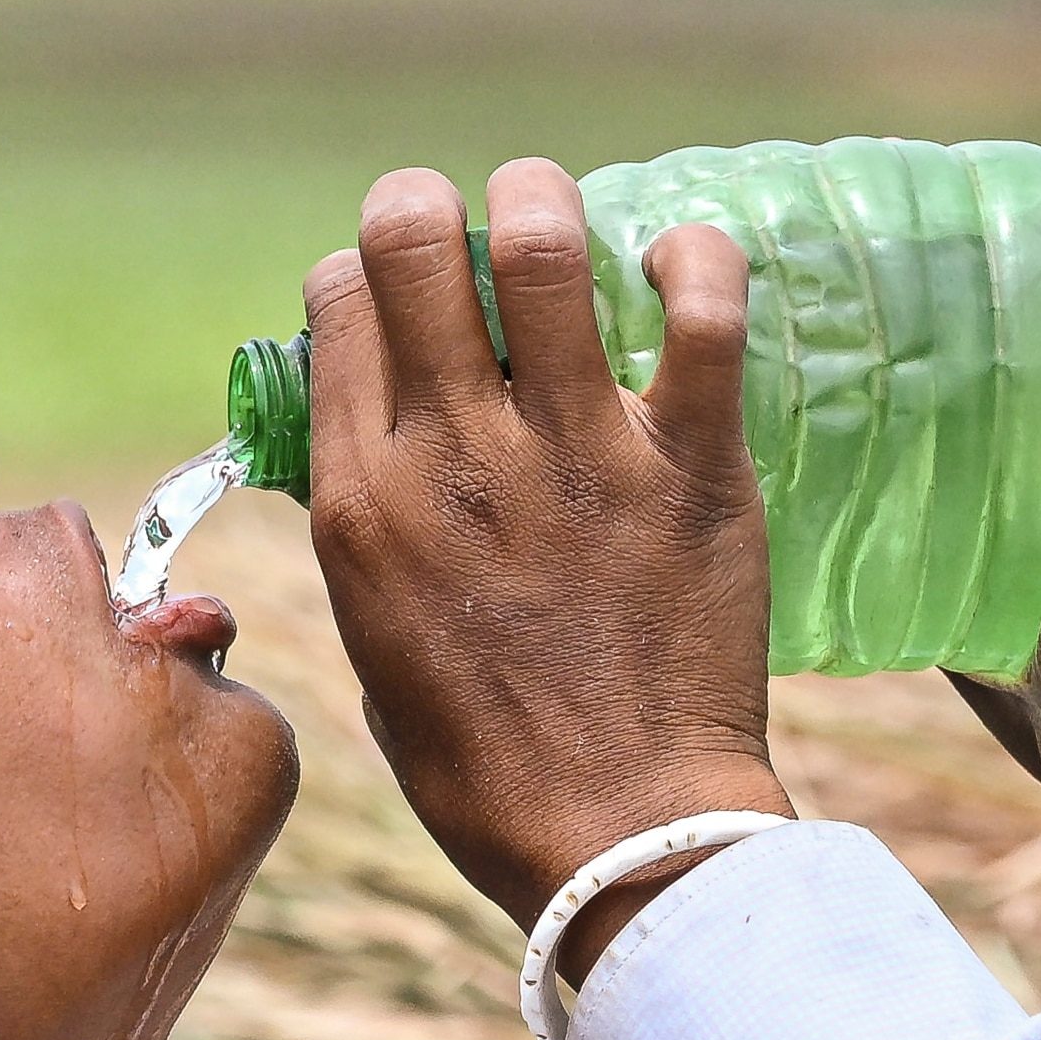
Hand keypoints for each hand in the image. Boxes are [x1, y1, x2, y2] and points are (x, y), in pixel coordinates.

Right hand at [303, 159, 787, 979]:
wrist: (618, 838)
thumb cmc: (487, 766)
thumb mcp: (374, 643)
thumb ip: (367, 532)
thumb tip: (373, 451)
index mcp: (365, 499)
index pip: (340, 300)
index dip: (368, 271)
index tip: (401, 297)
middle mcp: (457, 455)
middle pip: (418, 239)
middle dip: (434, 205)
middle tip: (469, 229)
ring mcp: (576, 452)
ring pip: (544, 242)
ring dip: (545, 201)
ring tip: (557, 217)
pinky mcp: (690, 466)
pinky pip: (700, 310)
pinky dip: (690, 261)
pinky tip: (676, 267)